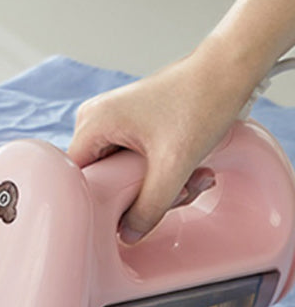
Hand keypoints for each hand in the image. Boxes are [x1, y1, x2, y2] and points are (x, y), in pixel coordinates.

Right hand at [67, 48, 253, 242]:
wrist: (228, 71)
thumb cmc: (201, 102)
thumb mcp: (174, 165)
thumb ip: (148, 207)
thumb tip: (128, 235)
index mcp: (92, 123)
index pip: (78, 179)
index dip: (100, 202)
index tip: (128, 211)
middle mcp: (94, 120)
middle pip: (100, 178)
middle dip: (137, 195)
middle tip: (175, 194)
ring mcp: (111, 120)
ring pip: (119, 172)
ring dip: (153, 185)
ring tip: (190, 180)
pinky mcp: (129, 123)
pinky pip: (130, 160)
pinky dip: (157, 172)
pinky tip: (185, 170)